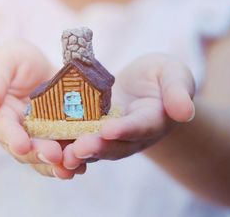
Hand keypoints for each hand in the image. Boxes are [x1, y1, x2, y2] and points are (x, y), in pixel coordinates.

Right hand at [0, 41, 85, 178]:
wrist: (33, 68)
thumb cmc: (11, 63)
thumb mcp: (1, 63)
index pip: (3, 128)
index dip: (12, 137)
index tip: (20, 145)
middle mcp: (19, 133)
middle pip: (27, 149)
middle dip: (40, 153)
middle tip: (54, 155)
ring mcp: (41, 137)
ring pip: (47, 156)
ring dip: (59, 163)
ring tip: (72, 166)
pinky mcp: (61, 135)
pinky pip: (67, 149)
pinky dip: (75, 158)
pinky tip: (85, 162)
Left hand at [63, 54, 195, 168]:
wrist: (144, 85)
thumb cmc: (161, 77)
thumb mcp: (174, 75)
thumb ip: (178, 91)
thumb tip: (185, 112)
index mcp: (152, 121)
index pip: (140, 127)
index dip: (126, 129)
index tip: (110, 129)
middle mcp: (129, 134)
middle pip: (113, 144)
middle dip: (96, 147)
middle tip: (78, 149)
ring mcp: (109, 135)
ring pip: (93, 147)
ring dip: (77, 151)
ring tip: (59, 154)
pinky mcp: (92, 129)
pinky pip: (77, 136)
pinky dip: (63, 141)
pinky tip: (45, 140)